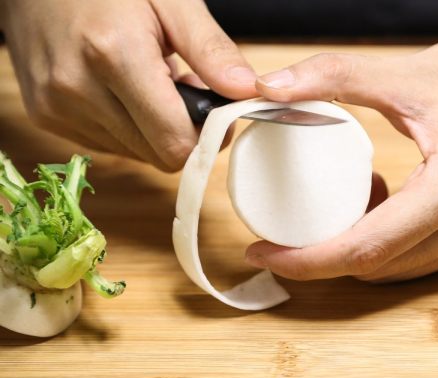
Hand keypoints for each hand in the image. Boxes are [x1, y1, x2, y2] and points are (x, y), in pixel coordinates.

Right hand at [0, 0, 256, 169]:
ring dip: (151, 128)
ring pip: (134, 154)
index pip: (174, 143)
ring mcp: (54, 106)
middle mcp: (76, 88)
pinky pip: (106, 144)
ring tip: (147, 80)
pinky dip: (124, 125)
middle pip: (156, 155)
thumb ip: (211, 50)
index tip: (215, 109)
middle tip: (182, 86)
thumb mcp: (172, 0)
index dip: (206, 135)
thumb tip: (248, 93)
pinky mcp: (43, 115)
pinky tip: (120, 88)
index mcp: (112, 54)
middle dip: (181, 129)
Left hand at [245, 25, 437, 281]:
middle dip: (324, 255)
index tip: (265, 252)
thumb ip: (334, 77)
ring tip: (347, 197)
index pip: (367, 248)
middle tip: (291, 223)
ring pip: (397, 270)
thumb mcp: (405, 74)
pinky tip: (379, 202)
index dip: (307, 259)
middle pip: (377, 268)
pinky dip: (386, 244)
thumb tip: (269, 88)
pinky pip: (419, 260)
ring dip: (357, 249)